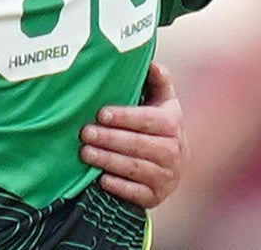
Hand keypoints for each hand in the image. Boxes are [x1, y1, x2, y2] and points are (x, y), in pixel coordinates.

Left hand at [80, 62, 185, 207]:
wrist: (172, 164)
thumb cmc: (157, 123)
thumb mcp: (162, 100)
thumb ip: (158, 80)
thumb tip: (152, 63)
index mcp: (173, 123)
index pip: (148, 120)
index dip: (125, 117)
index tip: (101, 113)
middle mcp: (175, 151)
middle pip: (140, 145)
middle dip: (110, 139)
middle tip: (85, 133)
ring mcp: (167, 176)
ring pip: (136, 168)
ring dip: (109, 161)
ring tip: (85, 153)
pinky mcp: (157, 196)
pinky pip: (138, 193)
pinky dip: (119, 186)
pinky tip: (101, 179)